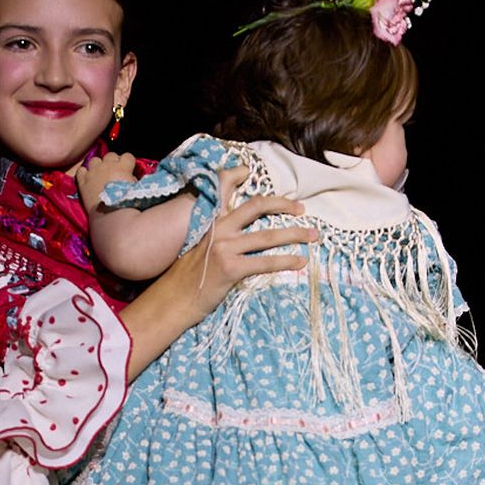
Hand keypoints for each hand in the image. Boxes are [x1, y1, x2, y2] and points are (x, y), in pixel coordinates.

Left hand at [76, 151, 137, 218]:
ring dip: (98, 165)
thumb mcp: (136, 190)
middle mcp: (107, 166)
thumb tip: (131, 177)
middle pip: (111, 155)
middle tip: (114, 172)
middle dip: (113, 162)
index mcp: (122, 167)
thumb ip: (133, 180)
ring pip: (95, 160)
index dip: (128, 162)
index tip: (128, 169)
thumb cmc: (127, 203)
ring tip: (100, 175)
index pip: (128, 156)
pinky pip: (81, 171)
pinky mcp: (83, 181)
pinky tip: (88, 179)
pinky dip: (84, 174)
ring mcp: (93, 172)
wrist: (110, 215)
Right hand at [163, 175, 318, 325]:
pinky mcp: (230, 268)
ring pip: (267, 235)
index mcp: (212, 222)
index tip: (274, 189)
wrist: (170, 301)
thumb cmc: (186, 280)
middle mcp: (219, 229)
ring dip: (294, 234)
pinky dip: (286, 262)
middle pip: (257, 207)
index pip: (232, 193)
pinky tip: (300, 262)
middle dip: (284, 205)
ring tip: (313, 236)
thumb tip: (242, 236)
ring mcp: (224, 248)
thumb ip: (218, 236)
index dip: (250, 183)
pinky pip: (265, 262)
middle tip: (302, 209)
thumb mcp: (199, 248)